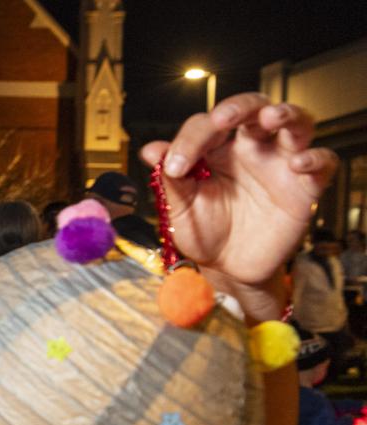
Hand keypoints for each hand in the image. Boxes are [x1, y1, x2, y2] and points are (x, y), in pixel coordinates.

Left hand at [140, 94, 337, 309]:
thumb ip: (169, 181)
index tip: (175, 167)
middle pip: (253, 109)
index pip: (205, 125)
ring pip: (296, 122)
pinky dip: (315, 158)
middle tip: (222, 118)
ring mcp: (280, 163)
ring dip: (286, 114)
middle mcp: (250, 147)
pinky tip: (298, 163)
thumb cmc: (204, 232)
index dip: (189, 139)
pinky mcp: (305, 186)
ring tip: (271, 117)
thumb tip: (150, 149)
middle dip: (240, 106)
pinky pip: (322, 162)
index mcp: (216, 148)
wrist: (228, 268)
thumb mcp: (180, 210)